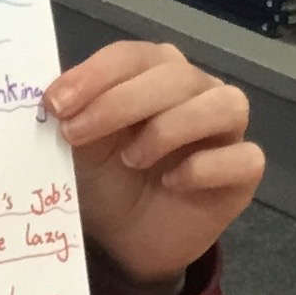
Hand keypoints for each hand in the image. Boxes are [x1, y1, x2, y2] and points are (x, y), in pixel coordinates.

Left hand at [44, 41, 263, 292]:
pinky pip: (244, 157)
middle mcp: (197, 90)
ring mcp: (226, 130)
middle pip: (176, 75)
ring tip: (131, 159)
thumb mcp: (78, 145)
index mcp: (153, 72)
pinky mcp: (243, 172)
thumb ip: (72, 113)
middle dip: (121, 102)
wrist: (124, 238)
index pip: (133, 56)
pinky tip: (172, 183)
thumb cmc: (104, 178)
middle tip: (77, 133)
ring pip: (224, 104)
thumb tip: (51, 93)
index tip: (56, 104)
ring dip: (171, 128)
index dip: (95, 75)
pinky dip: (205, 167)